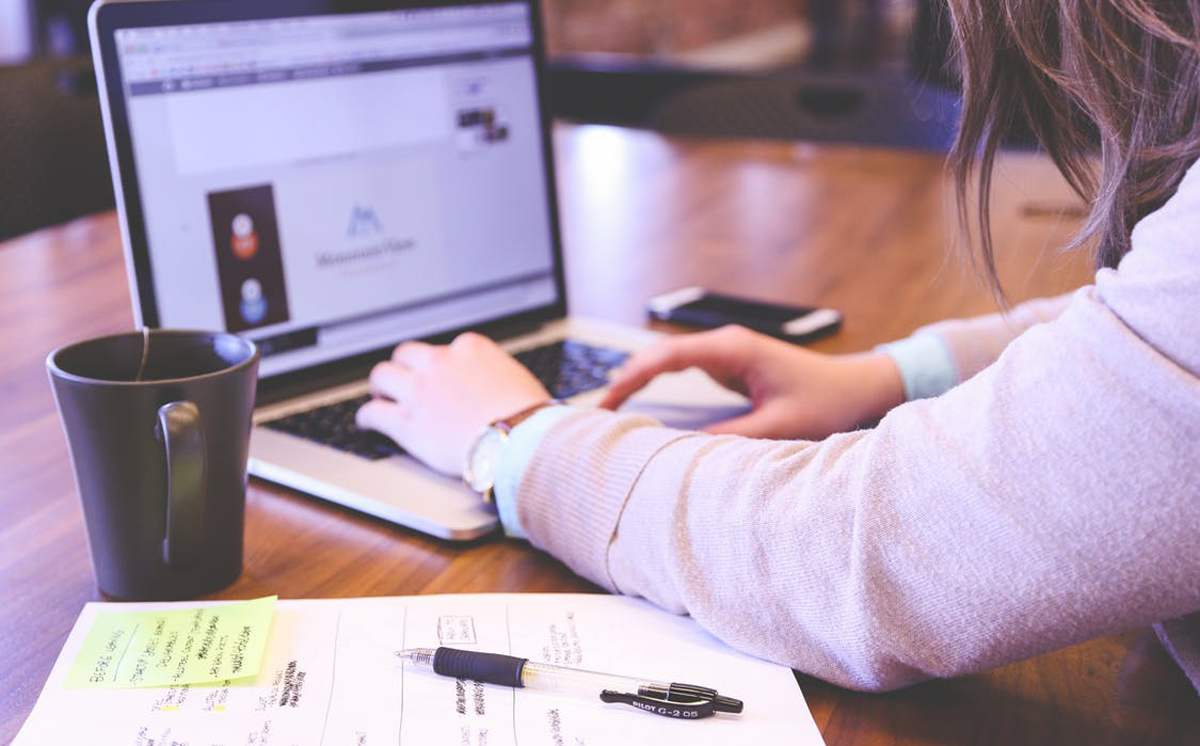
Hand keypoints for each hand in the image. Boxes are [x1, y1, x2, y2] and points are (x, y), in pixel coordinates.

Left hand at [356, 332, 550, 475]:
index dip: (438, 365)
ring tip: (381, 396)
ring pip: (383, 376)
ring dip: (381, 386)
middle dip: (403, 367)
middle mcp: (440, 362)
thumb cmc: (529, 416)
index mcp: (470, 348)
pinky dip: (367, 417)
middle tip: (402, 381)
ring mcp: (420, 391)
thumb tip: (496, 385)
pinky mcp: (407, 422)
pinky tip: (367, 422)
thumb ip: (495, 374)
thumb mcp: (516, 378)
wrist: (521, 441)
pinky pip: (373, 413)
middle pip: (406, 354)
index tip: (437, 375)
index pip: (444, 348)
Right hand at [599, 325, 904, 439]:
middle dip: (626, 379)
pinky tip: (640, 404)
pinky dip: (657, 385)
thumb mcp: (779, 426)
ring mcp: (726, 353)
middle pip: (659, 355)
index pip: (668, 356)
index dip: (632, 377)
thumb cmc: (827, 401)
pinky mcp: (730, 366)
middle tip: (597, 412)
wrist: (858, 387)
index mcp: (734, 349)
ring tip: (609, 410)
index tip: (608, 401)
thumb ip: (731, 438)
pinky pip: (683, 371)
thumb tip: (684, 451)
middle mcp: (725, 345)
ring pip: (668, 361)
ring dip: (638, 381)